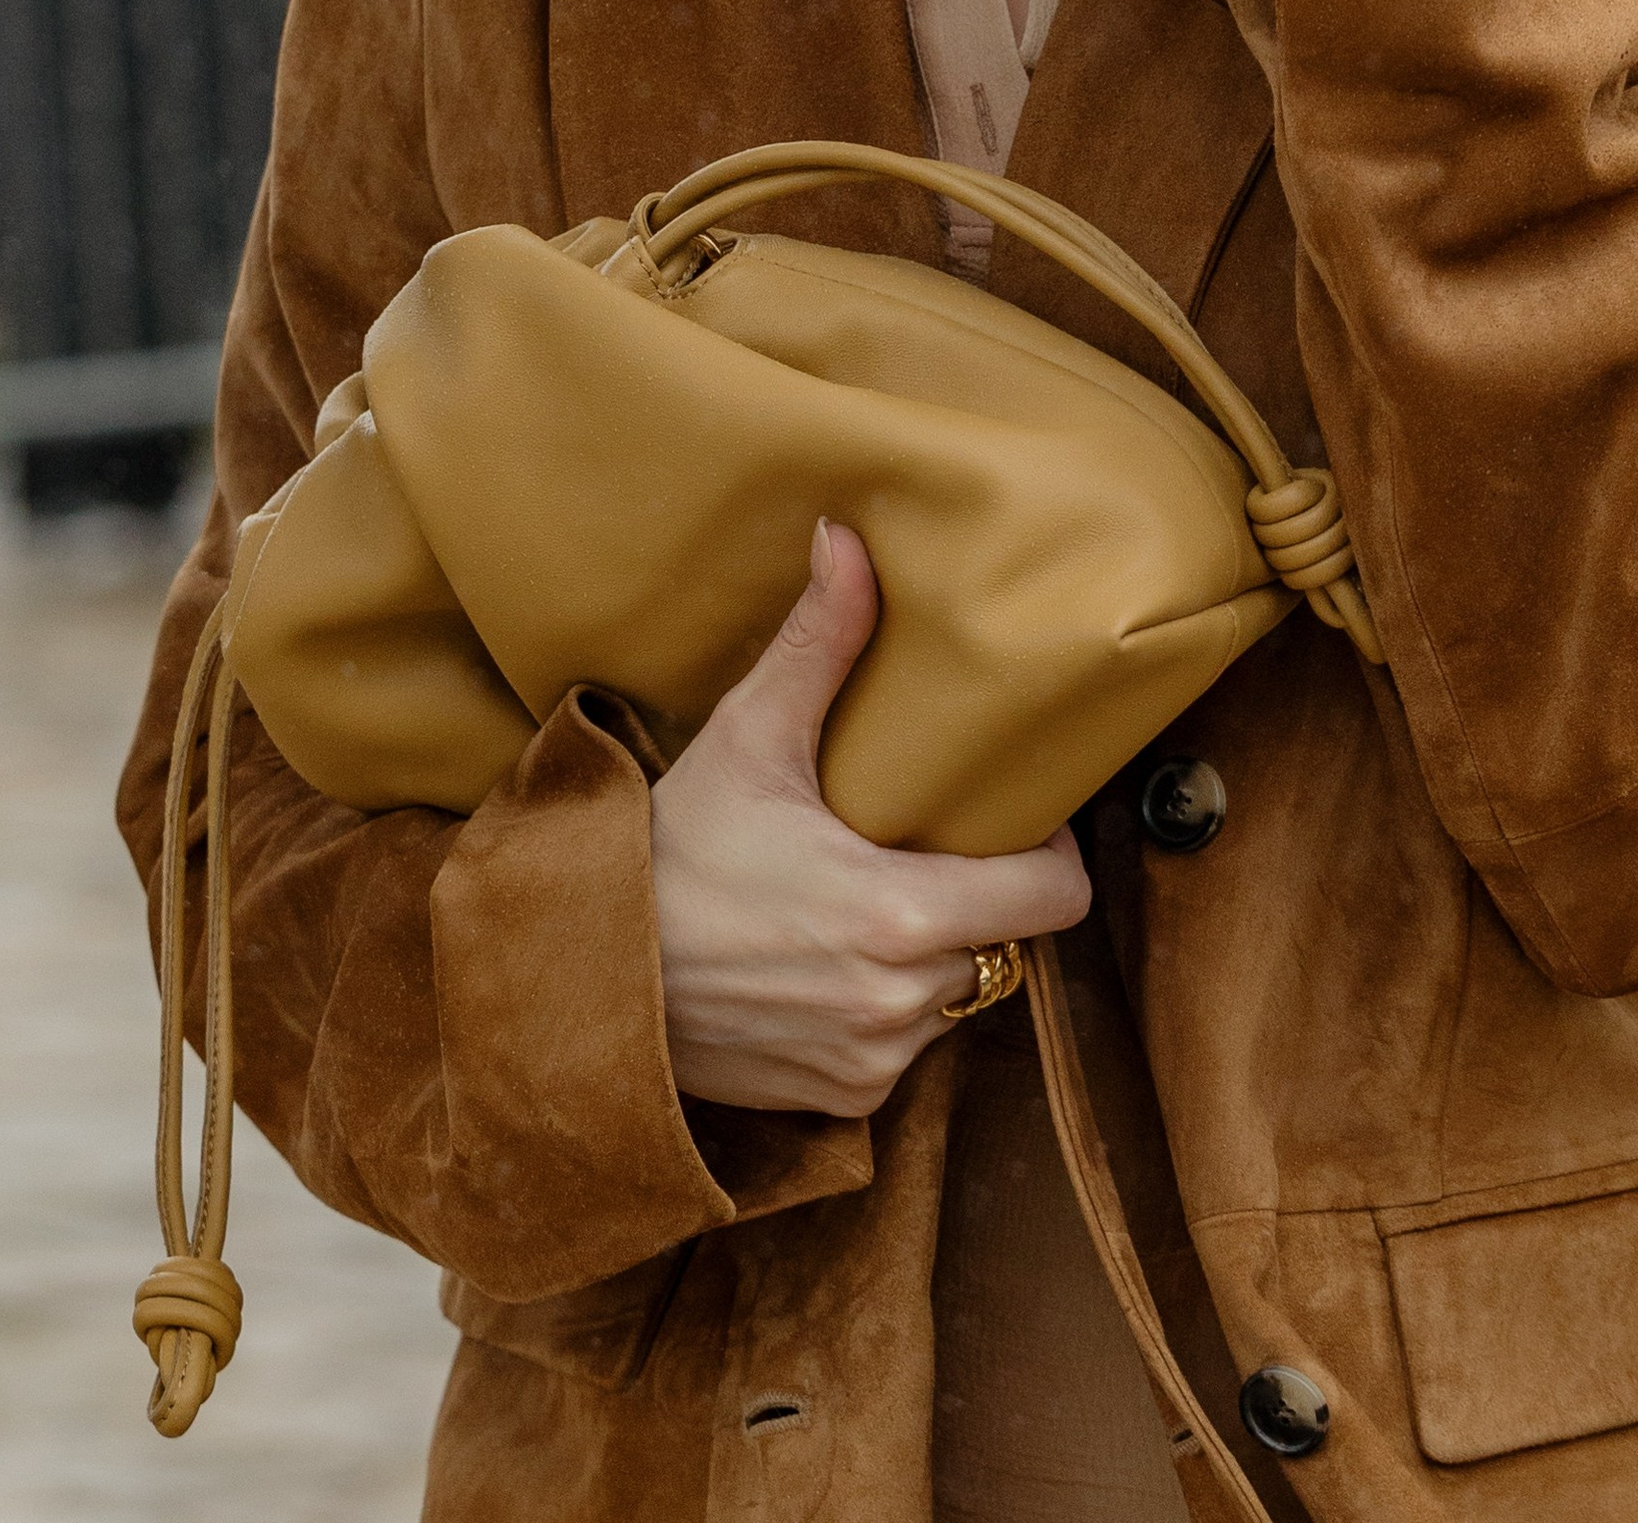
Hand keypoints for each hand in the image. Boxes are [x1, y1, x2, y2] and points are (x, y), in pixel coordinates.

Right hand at [648, 522, 1089, 1117]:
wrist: (581, 983)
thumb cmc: (668, 855)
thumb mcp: (746, 741)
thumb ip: (817, 644)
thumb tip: (848, 538)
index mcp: (899, 915)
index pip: (1056, 900)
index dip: (1049, 855)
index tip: (1014, 820)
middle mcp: (898, 1001)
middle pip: (1008, 943)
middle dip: (982, 897)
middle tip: (930, 846)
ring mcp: (872, 1060)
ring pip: (956, 996)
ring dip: (933, 956)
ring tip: (872, 899)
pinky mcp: (842, 1099)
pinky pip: (904, 1047)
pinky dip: (884, 1006)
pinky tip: (830, 959)